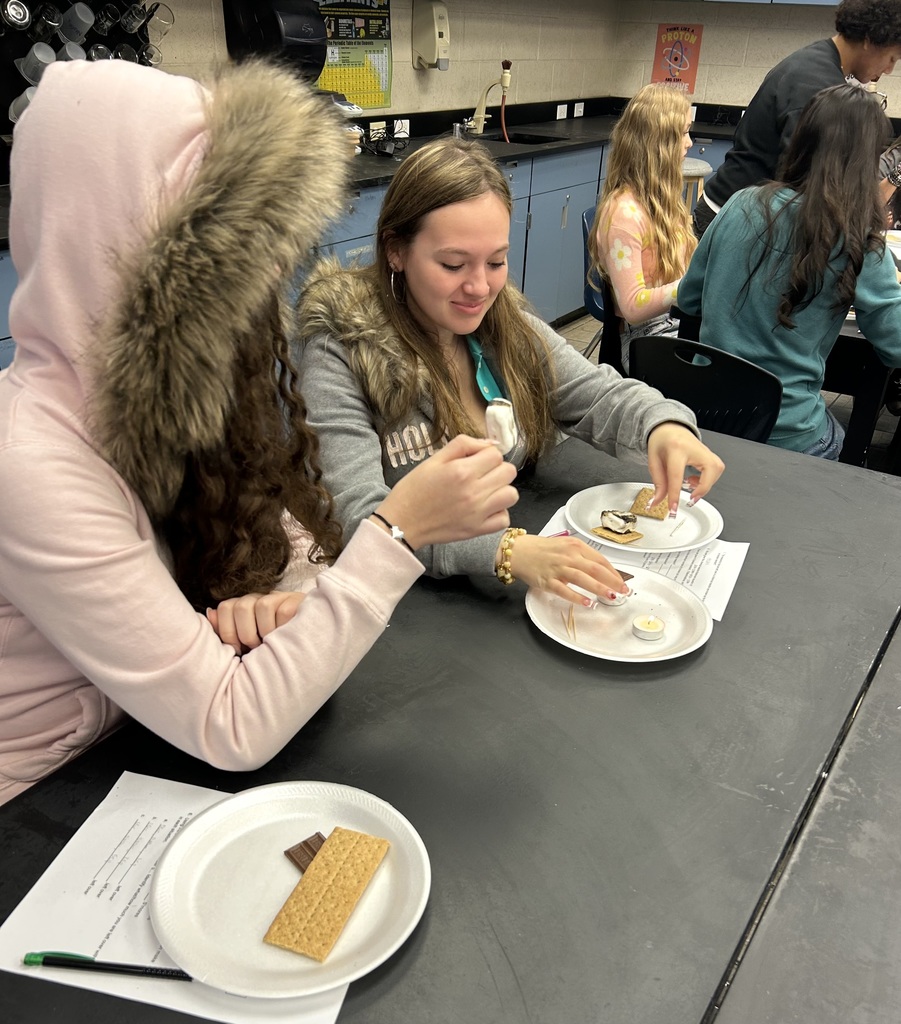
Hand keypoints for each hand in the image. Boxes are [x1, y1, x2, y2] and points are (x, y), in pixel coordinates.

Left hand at [206, 591, 306, 654]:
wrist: (306, 644)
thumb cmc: (271, 648)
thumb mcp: (246, 644)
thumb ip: (226, 631)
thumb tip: (210, 613)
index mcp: (243, 608)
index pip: (225, 608)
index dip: (227, 631)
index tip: (238, 649)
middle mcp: (259, 599)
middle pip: (241, 606)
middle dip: (246, 634)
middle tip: (257, 647)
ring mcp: (278, 598)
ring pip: (262, 606)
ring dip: (266, 632)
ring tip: (272, 644)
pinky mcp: (296, 601)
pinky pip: (283, 611)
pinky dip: (282, 628)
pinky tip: (286, 637)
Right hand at [375, 434, 518, 548]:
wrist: (402, 522)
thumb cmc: (414, 488)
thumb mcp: (434, 459)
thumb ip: (463, 445)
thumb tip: (490, 443)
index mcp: (462, 471)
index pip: (496, 454)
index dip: (487, 454)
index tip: (477, 460)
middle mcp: (474, 492)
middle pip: (509, 472)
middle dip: (497, 469)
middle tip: (482, 474)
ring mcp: (478, 513)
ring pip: (512, 495)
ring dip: (502, 490)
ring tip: (486, 491)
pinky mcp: (477, 530)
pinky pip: (504, 519)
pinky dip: (499, 512)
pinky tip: (485, 508)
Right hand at [507, 533, 629, 605]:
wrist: (517, 551)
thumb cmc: (541, 549)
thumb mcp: (565, 545)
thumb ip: (582, 556)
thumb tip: (601, 570)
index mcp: (575, 546)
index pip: (600, 560)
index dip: (614, 572)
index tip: (622, 582)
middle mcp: (568, 556)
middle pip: (596, 569)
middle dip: (613, 581)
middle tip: (624, 591)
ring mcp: (558, 569)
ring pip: (584, 579)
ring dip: (600, 589)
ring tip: (612, 597)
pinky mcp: (548, 581)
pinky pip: (565, 591)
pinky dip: (578, 597)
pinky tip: (588, 603)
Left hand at [646, 422, 724, 513]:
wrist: (669, 428)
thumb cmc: (661, 441)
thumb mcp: (654, 461)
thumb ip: (658, 483)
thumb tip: (657, 502)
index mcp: (676, 449)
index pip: (677, 475)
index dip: (675, 495)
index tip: (673, 509)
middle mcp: (695, 448)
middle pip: (709, 469)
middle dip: (703, 487)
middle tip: (691, 498)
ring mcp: (705, 450)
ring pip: (717, 470)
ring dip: (706, 484)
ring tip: (690, 485)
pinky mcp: (710, 454)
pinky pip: (717, 469)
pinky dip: (709, 479)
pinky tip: (695, 480)